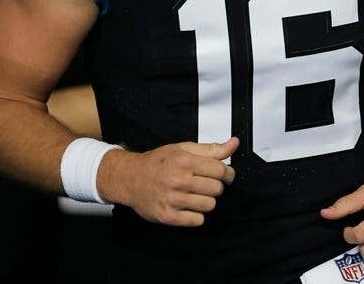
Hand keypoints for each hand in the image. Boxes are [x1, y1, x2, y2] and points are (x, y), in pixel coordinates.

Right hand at [100, 138, 237, 226]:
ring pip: (210, 205)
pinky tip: (187, 205)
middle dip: (215, 186)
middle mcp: (179, 180)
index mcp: (184, 161)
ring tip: (194, 194)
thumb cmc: (156, 163)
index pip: (221, 170)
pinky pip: (198, 220)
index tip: (224, 175)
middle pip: (217, 189)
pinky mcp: (169, 216)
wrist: (130, 178)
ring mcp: (174, 200)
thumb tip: (233, 144)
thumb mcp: (182, 149)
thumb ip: (210, 149)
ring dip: (206, 201)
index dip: (226, 173)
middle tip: (204, 183)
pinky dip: (196, 215)